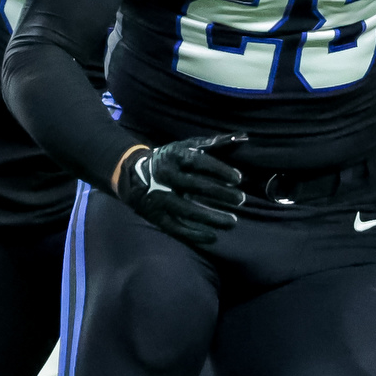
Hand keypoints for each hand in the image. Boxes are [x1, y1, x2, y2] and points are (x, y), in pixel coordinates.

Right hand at [112, 132, 245, 247]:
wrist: (133, 174)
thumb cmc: (170, 159)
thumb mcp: (186, 147)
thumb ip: (214, 144)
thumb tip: (243, 138)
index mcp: (174, 156)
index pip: (199, 162)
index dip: (219, 170)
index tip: (238, 179)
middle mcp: (164, 176)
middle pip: (195, 186)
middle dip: (220, 193)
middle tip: (241, 200)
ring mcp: (158, 197)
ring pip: (187, 209)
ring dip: (211, 217)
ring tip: (232, 222)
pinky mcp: (155, 215)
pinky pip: (176, 227)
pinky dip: (194, 234)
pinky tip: (213, 237)